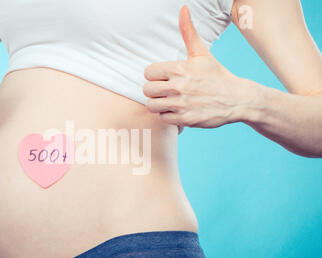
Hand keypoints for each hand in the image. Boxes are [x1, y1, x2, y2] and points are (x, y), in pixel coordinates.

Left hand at [143, 6, 258, 127]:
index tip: (163, 78)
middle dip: (154, 91)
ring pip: (152, 106)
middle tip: (165, 91)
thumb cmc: (217, 75)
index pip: (148, 72)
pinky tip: (177, 110)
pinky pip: (163, 118)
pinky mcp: (185, 119)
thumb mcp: (202, 54)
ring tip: (169, 101)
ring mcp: (181, 104)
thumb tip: (183, 9)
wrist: (237, 98)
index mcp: (179, 68)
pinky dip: (168, 116)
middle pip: (146, 90)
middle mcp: (178, 86)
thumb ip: (188, 32)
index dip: (154, 76)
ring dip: (159, 104)